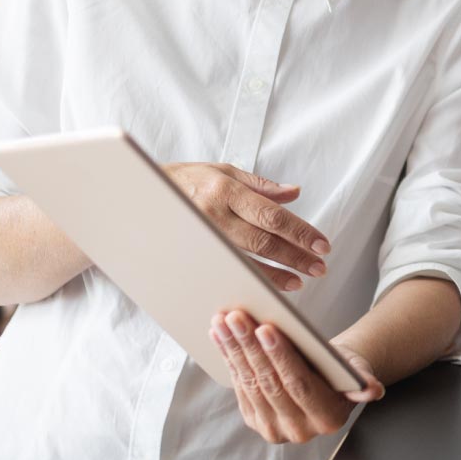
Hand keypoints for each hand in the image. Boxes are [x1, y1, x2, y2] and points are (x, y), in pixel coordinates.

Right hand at [165, 163, 328, 290]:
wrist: (138, 196)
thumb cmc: (187, 180)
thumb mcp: (224, 172)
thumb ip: (261, 186)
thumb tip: (295, 193)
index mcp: (226, 191)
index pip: (272, 216)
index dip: (300, 232)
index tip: (322, 245)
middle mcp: (215, 216)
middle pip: (264, 242)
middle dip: (295, 257)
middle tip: (319, 267)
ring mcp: (202, 238)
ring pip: (247, 261)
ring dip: (277, 274)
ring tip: (301, 280)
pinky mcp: (193, 255)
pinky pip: (228, 270)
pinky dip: (252, 280)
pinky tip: (270, 287)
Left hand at [212, 309, 383, 443]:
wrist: (330, 382)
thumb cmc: (343, 369)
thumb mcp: (357, 370)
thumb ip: (363, 381)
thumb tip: (373, 390)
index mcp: (327, 418)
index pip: (298, 385)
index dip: (280, 357)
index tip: (265, 327)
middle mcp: (299, 431)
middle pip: (269, 384)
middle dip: (249, 348)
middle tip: (235, 317)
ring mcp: (274, 429)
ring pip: (250, 384)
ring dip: (233, 350)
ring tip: (223, 321)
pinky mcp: (255, 420)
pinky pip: (239, 387)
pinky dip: (229, 359)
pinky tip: (221, 336)